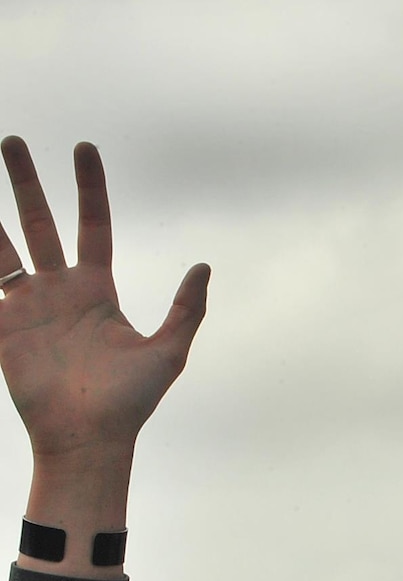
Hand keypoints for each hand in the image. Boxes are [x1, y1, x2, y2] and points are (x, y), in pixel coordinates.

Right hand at [0, 137, 207, 463]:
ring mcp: (28, 307)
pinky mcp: (4, 328)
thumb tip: (204, 266)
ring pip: (4, 246)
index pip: (93, 227)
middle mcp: (59, 291)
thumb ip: (186, 309)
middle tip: (13, 141)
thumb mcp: (168, 353)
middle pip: (40, 224)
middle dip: (25, 183)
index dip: (89, 189)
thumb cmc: (130, 403)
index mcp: (97, 291)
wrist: (89, 439)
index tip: (84, 149)